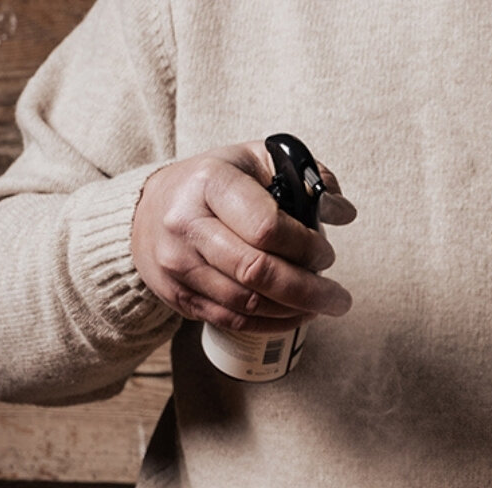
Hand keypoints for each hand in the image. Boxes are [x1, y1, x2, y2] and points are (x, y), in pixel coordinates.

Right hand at [130, 140, 358, 332]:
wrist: (149, 210)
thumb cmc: (215, 183)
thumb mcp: (256, 160)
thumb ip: (306, 178)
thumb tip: (343, 211)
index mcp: (210, 183)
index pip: (267, 227)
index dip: (306, 247)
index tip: (326, 253)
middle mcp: (186, 224)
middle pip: (258, 271)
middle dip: (309, 290)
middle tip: (339, 297)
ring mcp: (178, 264)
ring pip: (247, 303)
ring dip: (294, 310)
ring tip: (322, 305)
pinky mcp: (176, 295)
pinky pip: (231, 321)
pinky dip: (270, 324)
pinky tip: (293, 315)